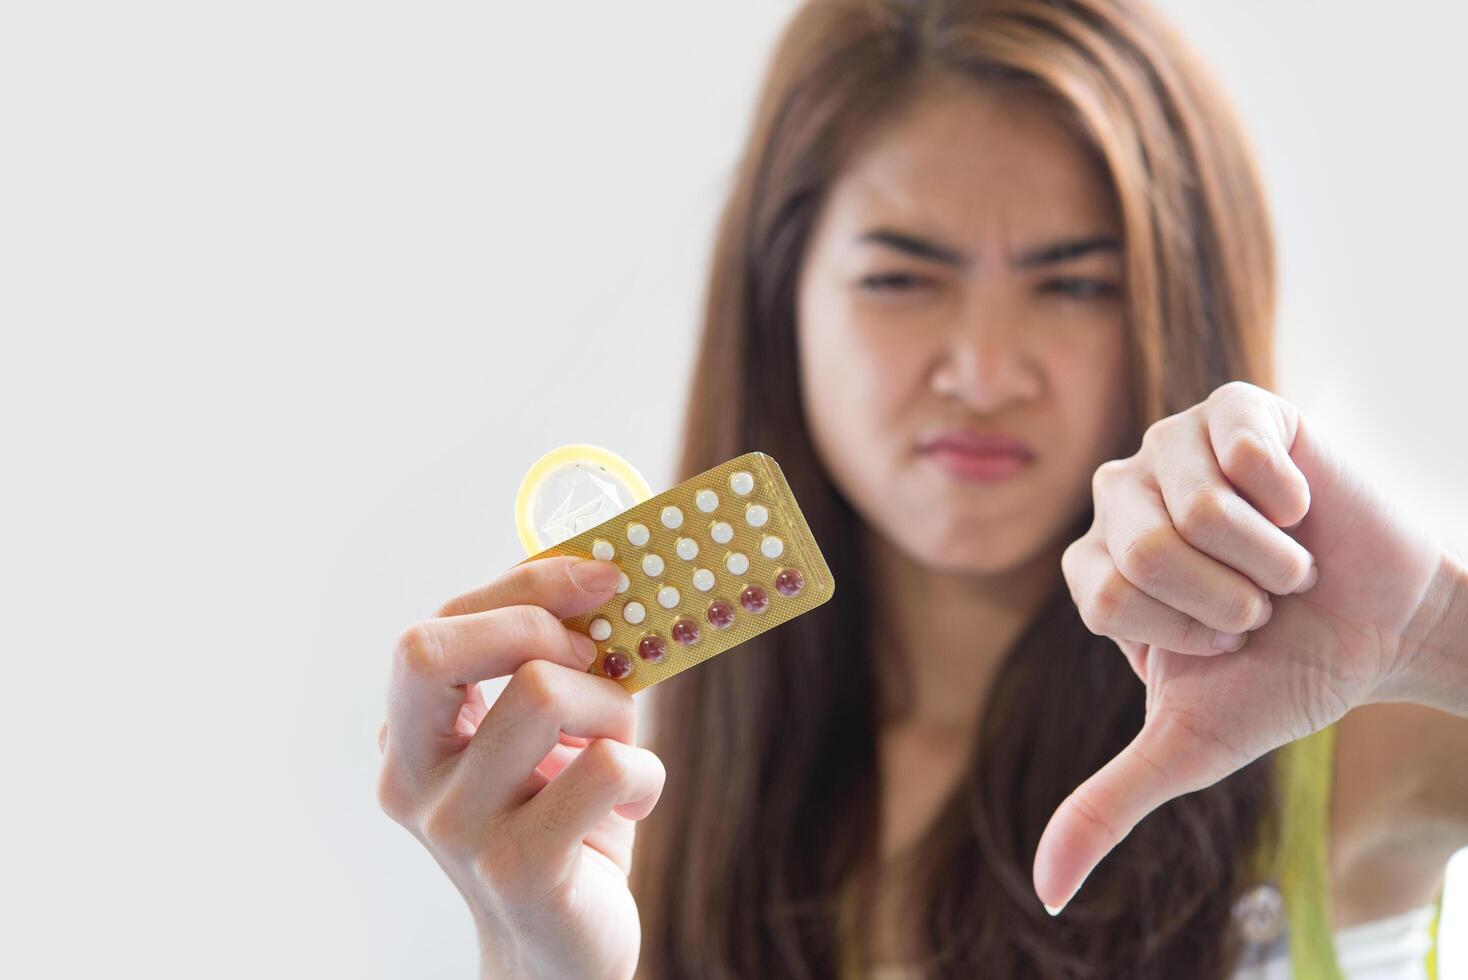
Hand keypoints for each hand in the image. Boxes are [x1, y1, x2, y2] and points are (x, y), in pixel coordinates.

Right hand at [377, 556, 663, 979]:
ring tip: (618, 750)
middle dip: (537, 626)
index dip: (523, 588)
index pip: (435, 629)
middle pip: (437, 650)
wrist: (561, 952)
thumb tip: (602, 578)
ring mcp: (457, 830)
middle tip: (596, 660)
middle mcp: (411, 780)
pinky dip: (645, 774)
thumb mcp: (544, 735)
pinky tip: (633, 805)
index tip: (601, 579)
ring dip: (612, 708)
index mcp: (409, 737)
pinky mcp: (518, 870)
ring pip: (544, 693)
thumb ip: (551, 662)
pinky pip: (607, 767)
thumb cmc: (560, 823)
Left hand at [1033, 381, 1443, 913]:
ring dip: (1264, 550)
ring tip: (1285, 560)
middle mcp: (1116, 498)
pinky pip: (1235, 436)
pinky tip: (1298, 504)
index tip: (1226, 643)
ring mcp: (1169, 445)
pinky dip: (1285, 489)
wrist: (1386, 628)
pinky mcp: (1232, 408)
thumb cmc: (1282, 678)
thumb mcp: (1190, 745)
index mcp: (1094, 568)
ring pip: (1191, 496)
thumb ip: (1107, 804)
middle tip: (1259, 603)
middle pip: (1141, 543)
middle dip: (1226, 594)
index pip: (1105, 594)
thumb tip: (1048, 893)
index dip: (1185, 631)